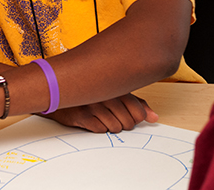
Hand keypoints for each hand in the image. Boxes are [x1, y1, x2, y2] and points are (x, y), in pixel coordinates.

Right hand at [41, 94, 157, 132]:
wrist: (58, 91)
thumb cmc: (90, 92)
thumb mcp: (115, 92)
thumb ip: (136, 103)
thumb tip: (154, 117)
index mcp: (115, 85)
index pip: (138, 111)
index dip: (136, 118)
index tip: (128, 114)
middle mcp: (105, 93)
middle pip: (129, 123)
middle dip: (123, 124)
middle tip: (112, 116)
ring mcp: (93, 103)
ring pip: (116, 128)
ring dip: (111, 126)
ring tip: (102, 116)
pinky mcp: (82, 115)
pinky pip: (101, 130)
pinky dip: (99, 128)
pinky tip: (93, 118)